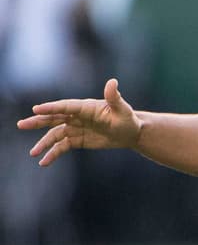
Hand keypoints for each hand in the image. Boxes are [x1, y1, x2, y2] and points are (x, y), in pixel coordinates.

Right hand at [17, 78, 141, 165]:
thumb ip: (114, 97)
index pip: (66, 107)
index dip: (52, 107)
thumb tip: (112, 82)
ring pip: (55, 135)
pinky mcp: (77, 140)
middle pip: (54, 118)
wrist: (130, 132)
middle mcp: (76, 117)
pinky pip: (62, 146)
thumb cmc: (127, 119)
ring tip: (33, 153)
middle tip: (21, 124)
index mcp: (85, 107)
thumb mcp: (122, 110)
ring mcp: (75, 128)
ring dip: (43, 143)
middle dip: (38, 121)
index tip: (36, 108)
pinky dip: (53, 153)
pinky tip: (44, 162)